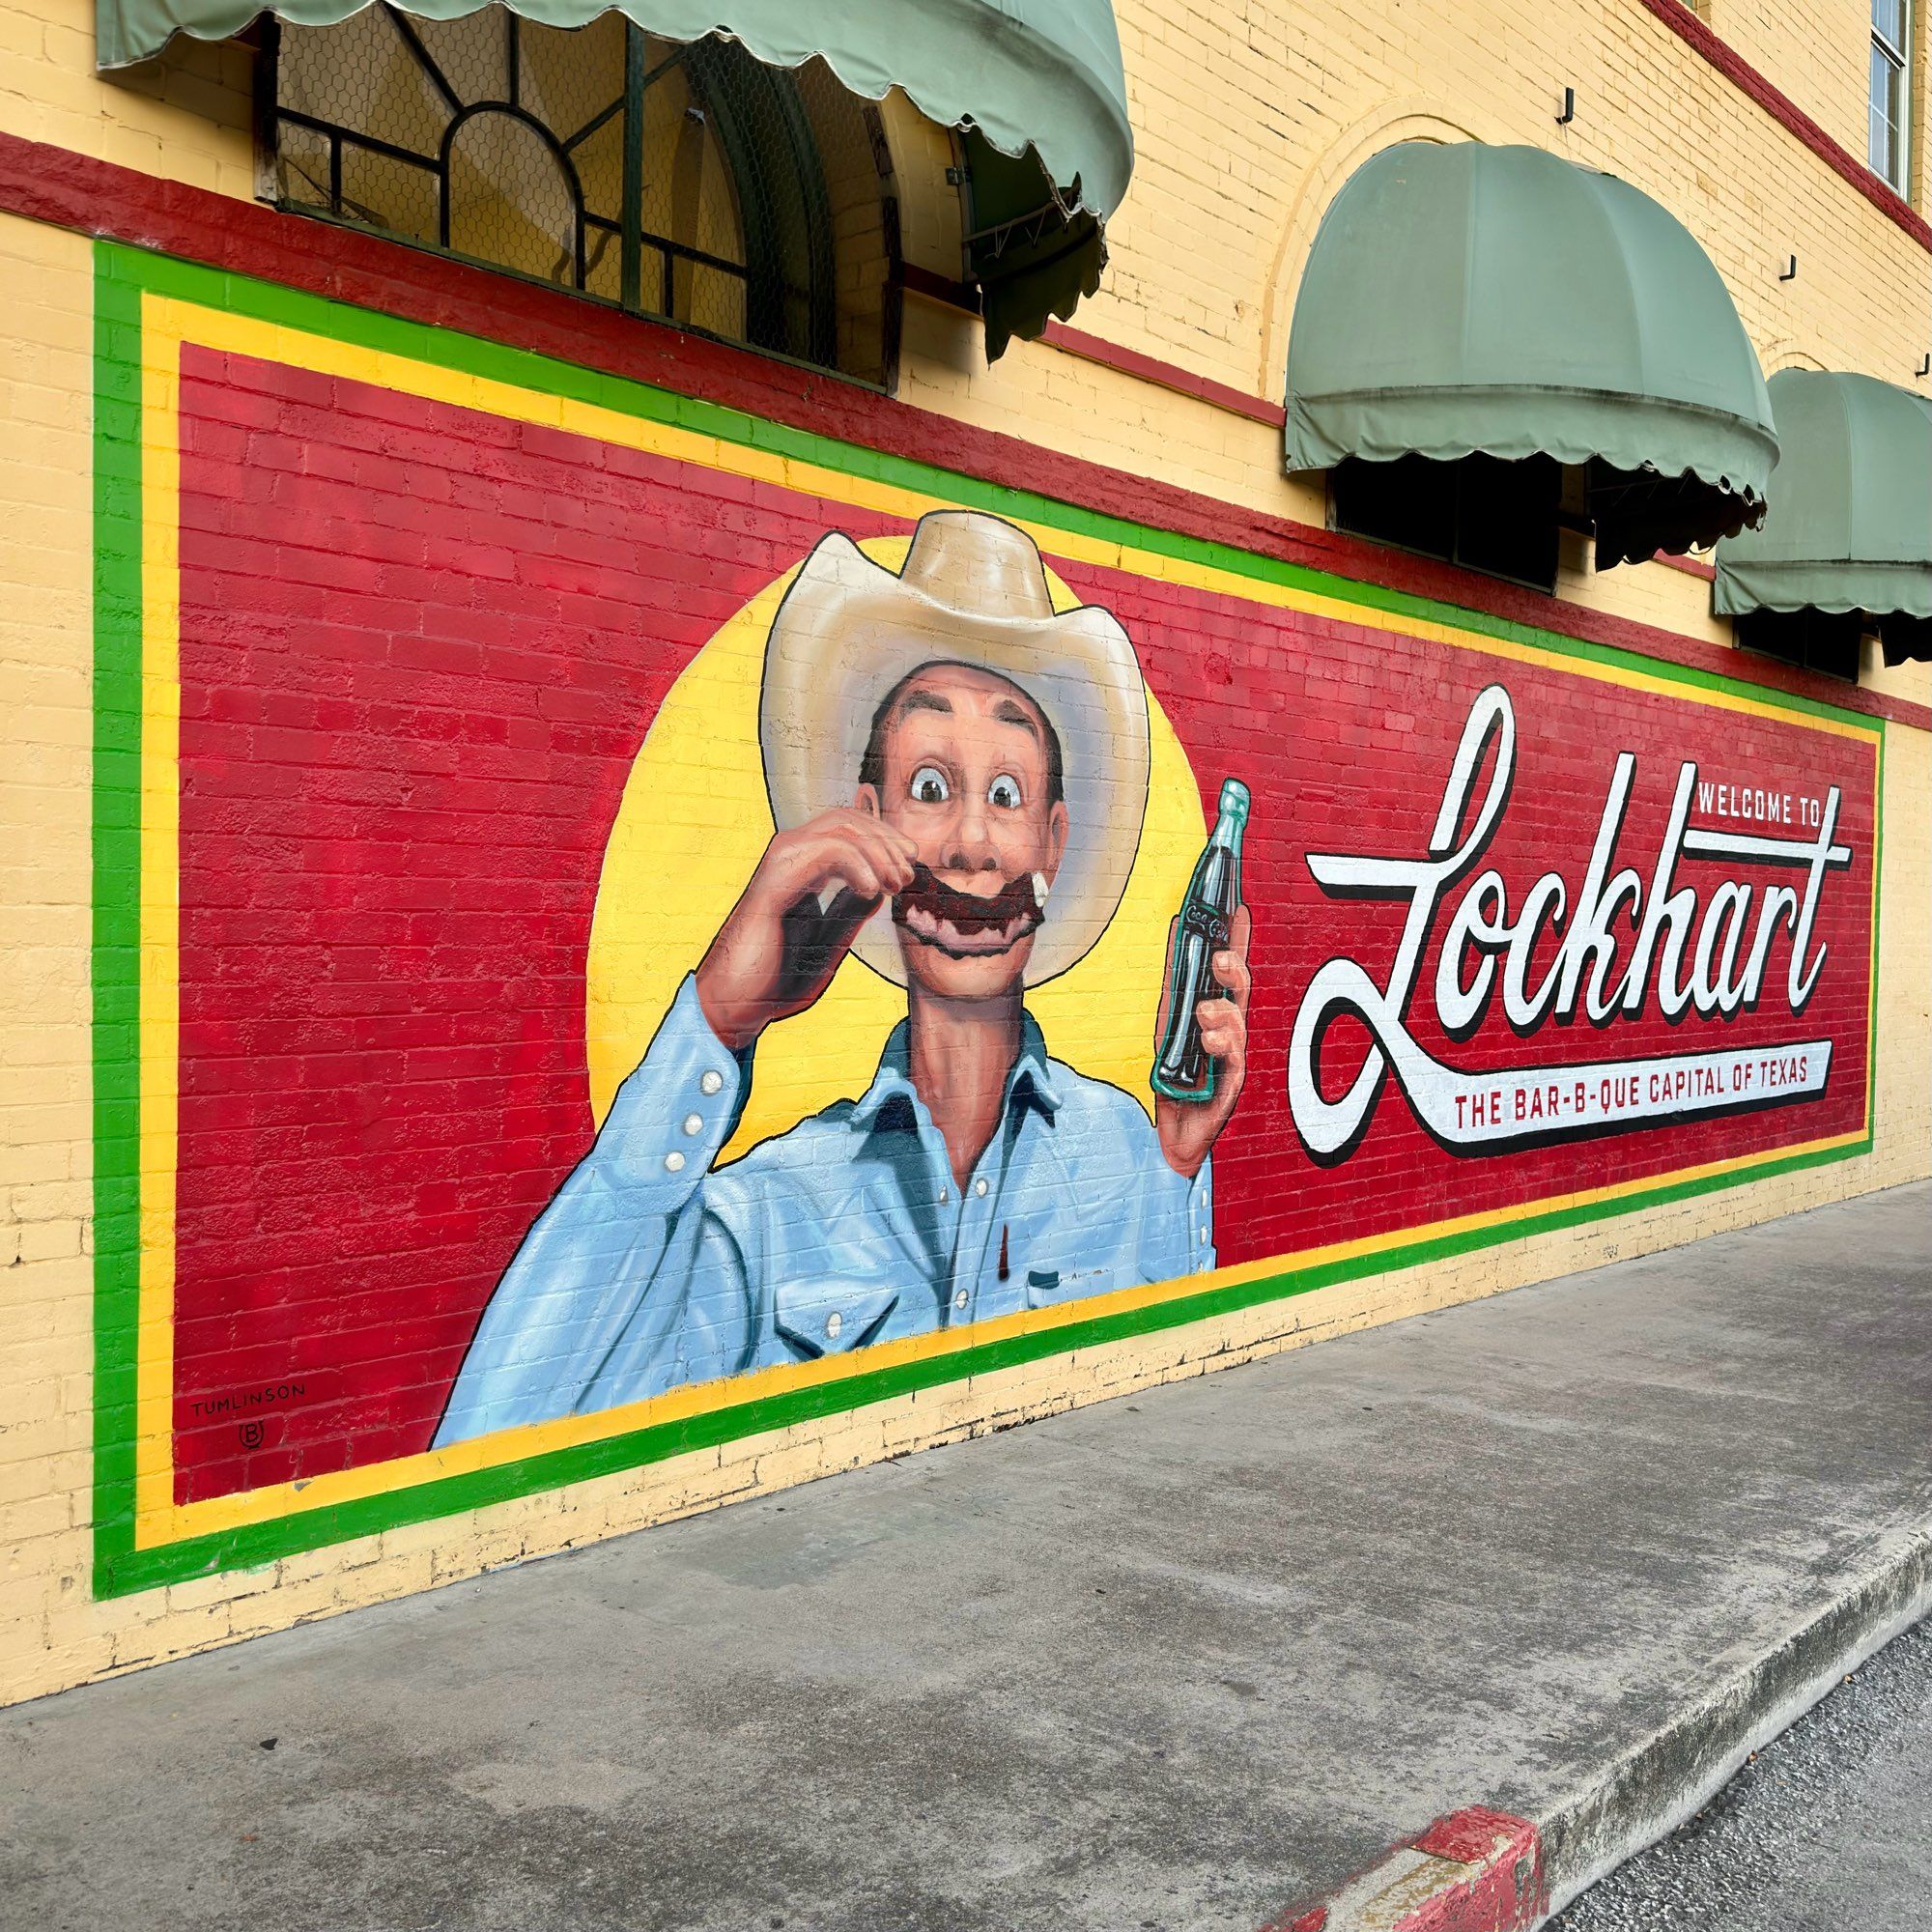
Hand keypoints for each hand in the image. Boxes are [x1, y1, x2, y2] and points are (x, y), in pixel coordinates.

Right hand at [696, 810, 917, 1051]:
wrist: (735, 1006)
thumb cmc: (774, 979)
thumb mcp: (828, 942)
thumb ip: (850, 912)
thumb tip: (877, 887)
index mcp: (800, 870)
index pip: (846, 830)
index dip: (884, 841)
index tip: (909, 868)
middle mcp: (787, 858)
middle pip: (847, 820)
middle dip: (887, 841)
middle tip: (908, 875)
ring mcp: (779, 866)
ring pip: (839, 828)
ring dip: (878, 851)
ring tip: (894, 884)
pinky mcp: (774, 883)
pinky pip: (825, 851)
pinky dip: (858, 863)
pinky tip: (872, 889)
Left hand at [1154, 904, 1250, 1180]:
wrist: (1171, 1132)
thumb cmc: (1176, 1075)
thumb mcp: (1167, 1019)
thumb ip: (1176, 978)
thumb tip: (1178, 929)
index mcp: (1215, 1010)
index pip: (1230, 967)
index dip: (1237, 937)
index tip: (1239, 907)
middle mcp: (1228, 1030)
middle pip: (1240, 992)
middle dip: (1234, 970)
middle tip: (1219, 958)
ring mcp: (1233, 1057)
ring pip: (1238, 1025)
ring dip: (1221, 1014)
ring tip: (1203, 1014)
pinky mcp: (1230, 1085)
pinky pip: (1232, 1062)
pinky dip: (1220, 1047)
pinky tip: (1208, 1042)